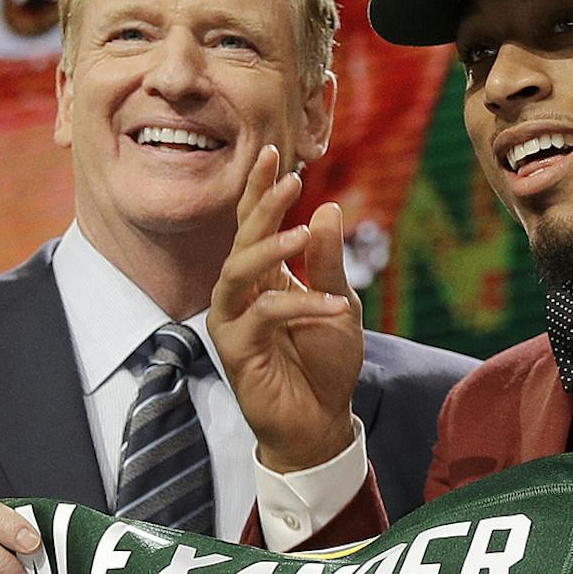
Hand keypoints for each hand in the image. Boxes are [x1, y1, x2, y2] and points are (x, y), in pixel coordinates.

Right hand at [208, 145, 364, 472]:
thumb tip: (326, 208)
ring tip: (304, 234)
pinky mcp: (235, 350)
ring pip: (238, 271)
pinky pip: (262, 315)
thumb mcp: (339, 304)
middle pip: (243, 238)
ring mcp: (233, 320)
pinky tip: (332, 305)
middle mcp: (241, 293)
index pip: (255, 223)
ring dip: (271, 248)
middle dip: (264, 206)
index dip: (260, 188)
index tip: (272, 151)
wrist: (321, 421)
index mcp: (264, 276)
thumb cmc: (326, 364)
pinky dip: (298, 305)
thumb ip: (328, 262)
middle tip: (290, 180)